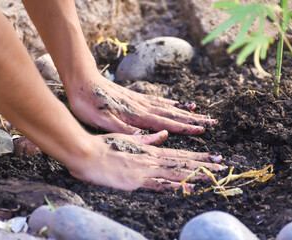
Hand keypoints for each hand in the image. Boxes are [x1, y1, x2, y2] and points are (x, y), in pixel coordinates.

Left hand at [67, 74, 216, 134]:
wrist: (82, 80)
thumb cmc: (88, 103)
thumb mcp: (101, 120)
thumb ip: (122, 128)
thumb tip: (144, 136)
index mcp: (135, 115)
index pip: (165, 123)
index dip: (184, 127)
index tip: (201, 130)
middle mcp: (141, 106)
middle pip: (172, 114)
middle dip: (192, 119)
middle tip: (210, 121)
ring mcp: (139, 100)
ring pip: (167, 106)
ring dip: (184, 110)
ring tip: (199, 112)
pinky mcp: (134, 96)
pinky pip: (157, 100)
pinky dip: (170, 102)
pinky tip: (176, 103)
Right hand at [67, 130, 225, 190]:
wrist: (87, 154)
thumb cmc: (105, 146)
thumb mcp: (129, 140)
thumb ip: (148, 140)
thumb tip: (163, 135)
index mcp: (150, 151)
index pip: (179, 154)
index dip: (198, 156)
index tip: (213, 157)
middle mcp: (151, 160)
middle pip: (182, 162)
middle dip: (203, 164)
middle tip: (222, 165)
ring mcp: (145, 170)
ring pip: (175, 172)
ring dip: (195, 174)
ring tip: (213, 176)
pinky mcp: (136, 181)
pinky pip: (159, 185)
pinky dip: (175, 186)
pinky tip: (189, 188)